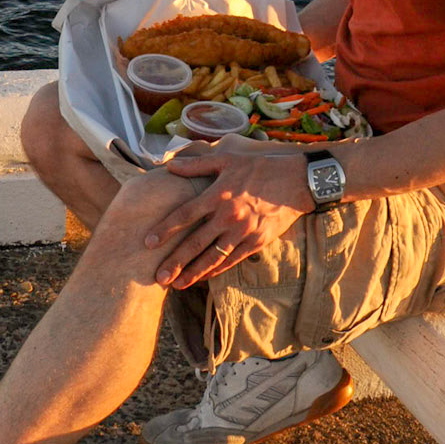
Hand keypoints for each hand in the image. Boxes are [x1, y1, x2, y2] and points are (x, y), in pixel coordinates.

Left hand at [145, 140, 312, 290]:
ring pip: (213, 257)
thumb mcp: (228, 159)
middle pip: (195, 243)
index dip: (165, 229)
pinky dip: (216, 270)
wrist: (296, 181)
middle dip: (175, 262)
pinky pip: (232, 260)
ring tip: (177, 284)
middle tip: (157, 277)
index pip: (185, 215)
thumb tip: (170, 165)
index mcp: (218, 194)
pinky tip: (203, 277)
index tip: (148, 242)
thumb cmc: (259, 167)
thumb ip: (197, 164)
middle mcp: (228, 216)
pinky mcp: (256, 242)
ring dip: (194, 272)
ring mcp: (243, 232)